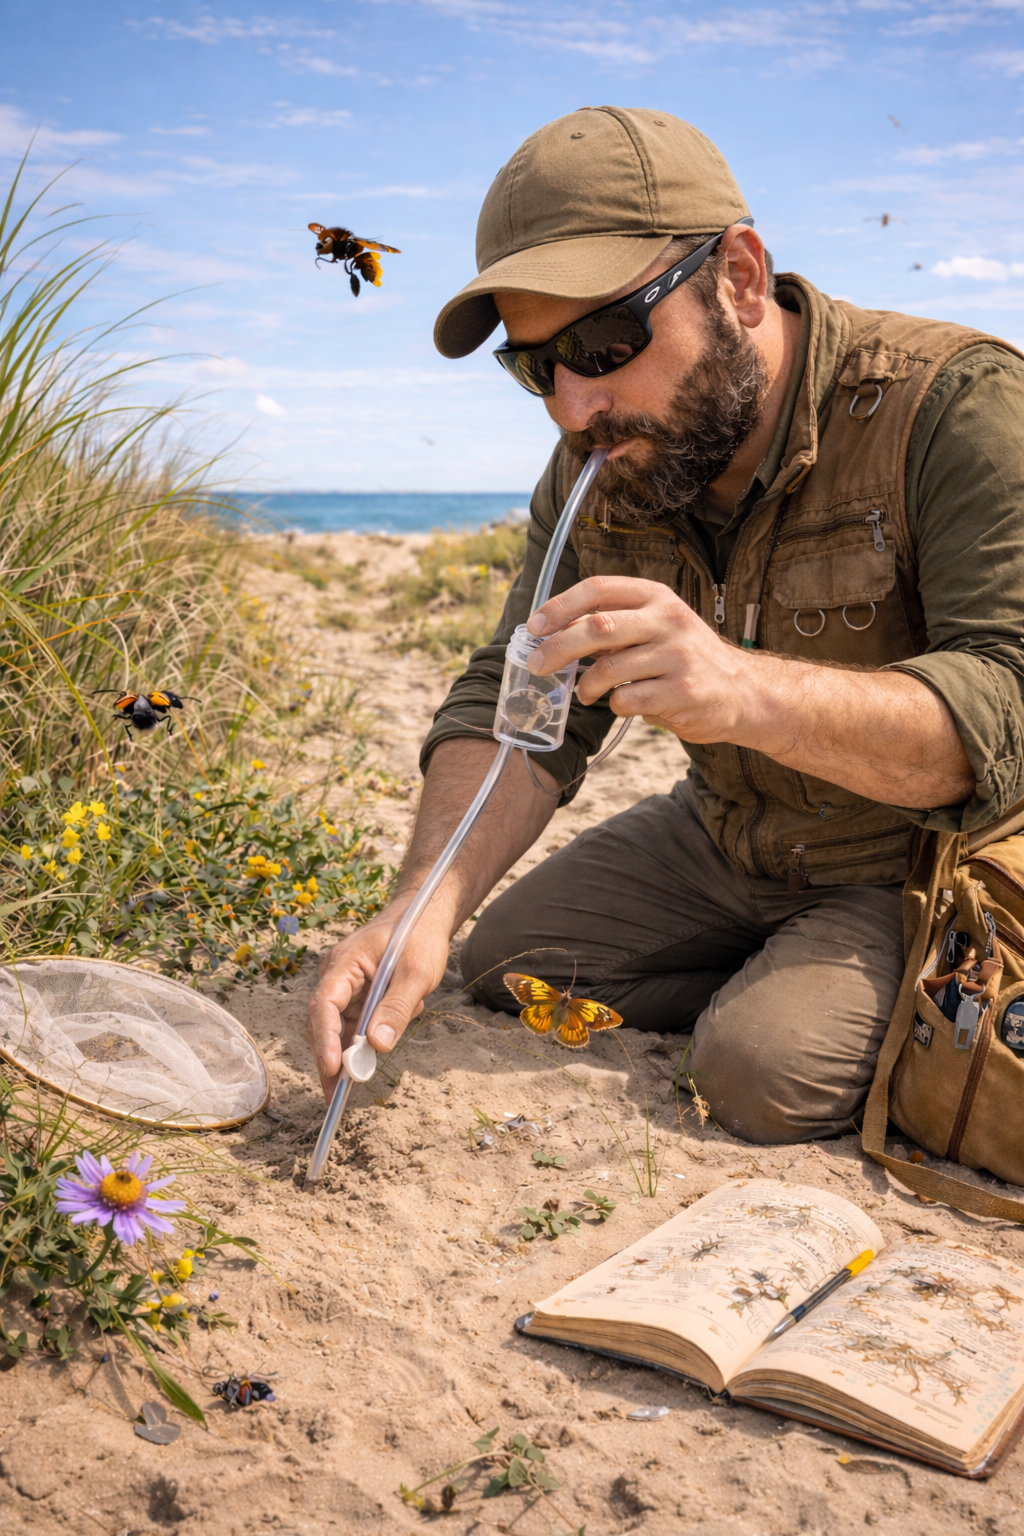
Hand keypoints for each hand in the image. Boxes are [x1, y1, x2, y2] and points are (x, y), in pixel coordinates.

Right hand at [305, 900, 450, 1101]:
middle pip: (323, 1023)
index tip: (332, 1069)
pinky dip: (370, 1035)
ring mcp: (345, 985)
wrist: (424, 913)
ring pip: (339, 1028)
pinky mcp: (356, 994)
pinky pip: (355, 1023)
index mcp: (344, 963)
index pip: (323, 1005)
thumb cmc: (419, 934)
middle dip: (331, 1058)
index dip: (325, 1040)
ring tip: (361, 1077)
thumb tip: (375, 1046)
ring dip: (353, 1050)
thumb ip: (397, 1007)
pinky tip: (396, 1024)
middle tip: (337, 1096)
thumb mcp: (417, 973)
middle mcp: (337, 975)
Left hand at [526, 576, 749, 743]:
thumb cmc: (685, 658)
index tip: (534, 626)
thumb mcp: (656, 626)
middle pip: (598, 626)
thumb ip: (614, 624)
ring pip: (608, 669)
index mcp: (657, 597)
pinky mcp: (683, 691)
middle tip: (537, 666)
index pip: (599, 588)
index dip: (560, 605)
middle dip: (558, 648)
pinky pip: (628, 699)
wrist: (743, 692)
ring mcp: (678, 655)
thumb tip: (554, 631)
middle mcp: (668, 620)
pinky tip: (624, 704)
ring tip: (587, 694)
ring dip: (587, 686)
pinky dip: (615, 705)